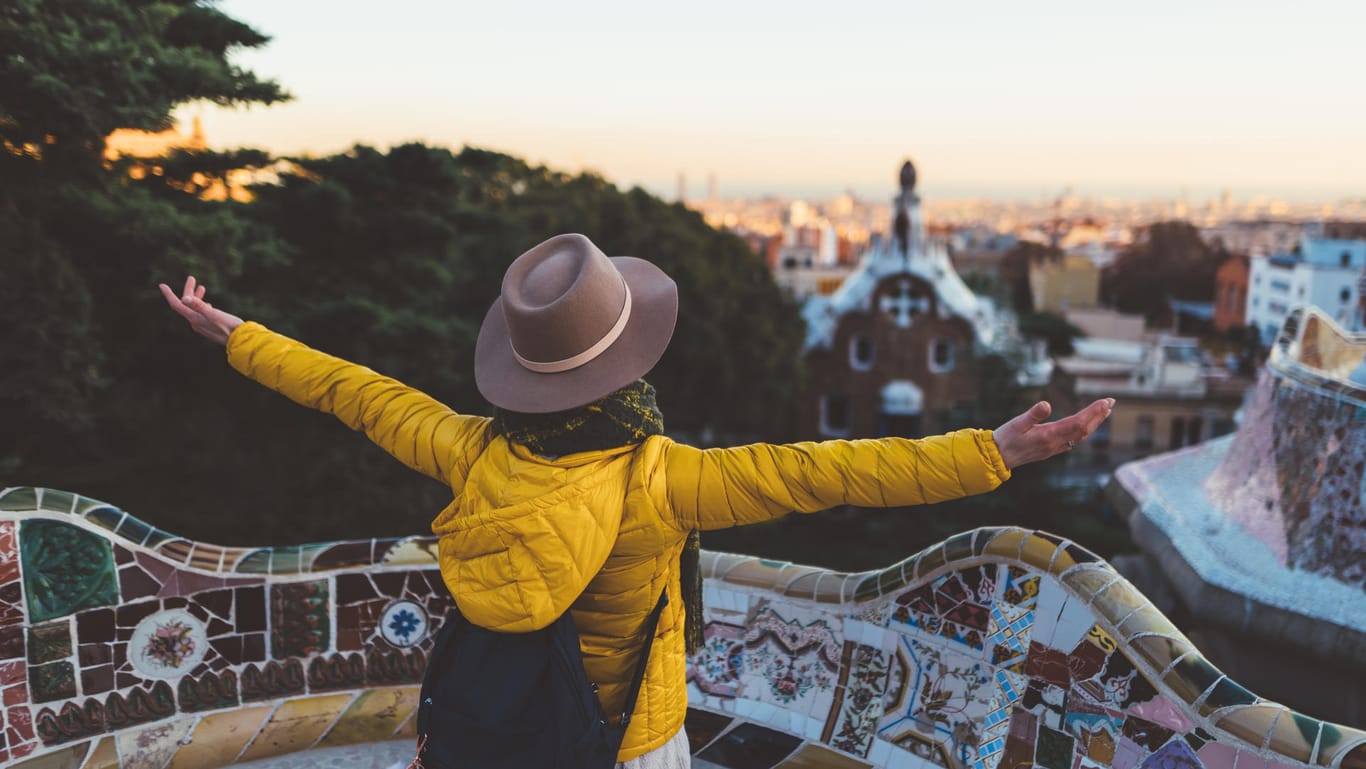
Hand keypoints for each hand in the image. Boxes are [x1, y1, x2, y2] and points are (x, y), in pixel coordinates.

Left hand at [158, 276, 243, 345]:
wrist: (241, 341)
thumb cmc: (229, 327)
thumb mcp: (214, 314)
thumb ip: (199, 306)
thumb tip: (184, 298)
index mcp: (194, 319)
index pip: (177, 305)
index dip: (168, 294)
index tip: (162, 285)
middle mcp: (196, 323)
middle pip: (186, 305)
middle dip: (188, 291)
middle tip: (192, 278)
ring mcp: (203, 325)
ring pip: (194, 309)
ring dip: (196, 297)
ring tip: (201, 287)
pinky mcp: (210, 327)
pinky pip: (201, 314)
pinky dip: (202, 305)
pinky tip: (209, 304)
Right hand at [992, 398, 1113, 469]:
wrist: (998, 458)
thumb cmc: (1006, 438)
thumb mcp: (1016, 423)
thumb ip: (1032, 414)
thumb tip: (1047, 404)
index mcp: (1049, 436)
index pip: (1078, 423)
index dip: (1093, 412)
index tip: (1105, 401)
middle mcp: (1056, 444)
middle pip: (1084, 430)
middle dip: (1099, 416)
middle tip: (1111, 402)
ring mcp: (1055, 448)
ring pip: (1081, 436)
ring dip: (1094, 423)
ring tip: (1104, 411)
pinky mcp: (1051, 449)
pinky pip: (1074, 440)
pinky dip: (1085, 430)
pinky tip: (1087, 425)